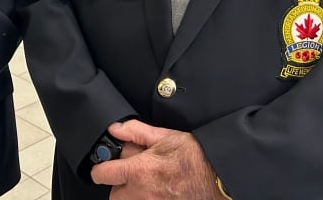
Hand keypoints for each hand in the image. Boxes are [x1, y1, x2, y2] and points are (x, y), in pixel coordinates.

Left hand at [90, 120, 220, 199]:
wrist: (222, 178)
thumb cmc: (197, 158)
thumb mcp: (166, 136)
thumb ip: (136, 132)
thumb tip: (115, 129)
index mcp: (139, 171)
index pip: (103, 174)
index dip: (101, 169)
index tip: (104, 167)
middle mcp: (142, 194)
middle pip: (114, 196)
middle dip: (119, 186)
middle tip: (132, 176)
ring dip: (132, 195)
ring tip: (147, 185)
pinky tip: (158, 192)